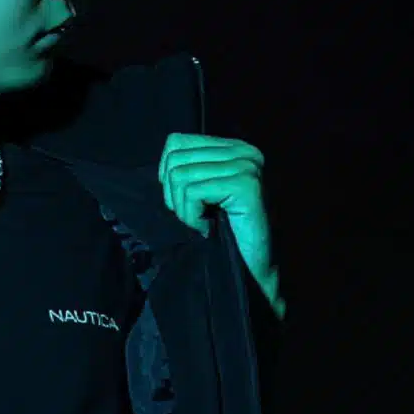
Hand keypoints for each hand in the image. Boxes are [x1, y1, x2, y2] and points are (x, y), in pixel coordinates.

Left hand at [159, 133, 283, 317]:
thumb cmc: (222, 233)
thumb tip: (162, 163)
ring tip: (204, 222)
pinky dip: (192, 216)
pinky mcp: (246, 185)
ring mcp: (247, 166)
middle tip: (195, 216)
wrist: (250, 270)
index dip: (168, 175)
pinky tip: (208, 228)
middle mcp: (244, 151)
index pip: (176, 143)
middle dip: (174, 195)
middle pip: (175, 159)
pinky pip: (192, 192)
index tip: (185, 201)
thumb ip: (187, 169)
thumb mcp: (202, 193)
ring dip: (184, 208)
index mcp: (233, 147)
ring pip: (180, 175)